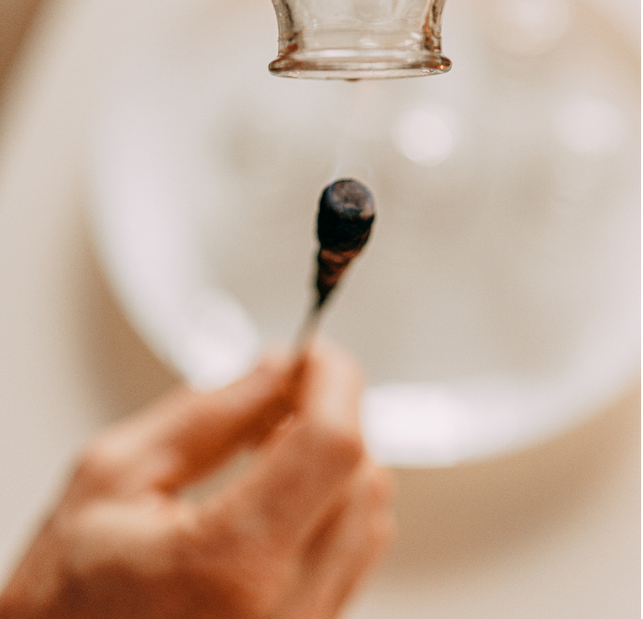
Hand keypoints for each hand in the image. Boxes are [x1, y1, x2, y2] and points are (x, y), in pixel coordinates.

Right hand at [0, 344, 393, 617]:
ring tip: (272, 443)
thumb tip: (278, 368)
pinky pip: (357, 555)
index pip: (330, 448)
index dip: (333, 382)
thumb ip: (207, 413)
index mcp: (226, 563)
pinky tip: (281, 488)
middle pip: (363, 476)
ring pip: (371, 515)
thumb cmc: (65, 593)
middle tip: (284, 390)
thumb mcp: (114, 474)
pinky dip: (333, 503)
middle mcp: (281, 610)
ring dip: (335, 460)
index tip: (315, 354)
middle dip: (331, 415)